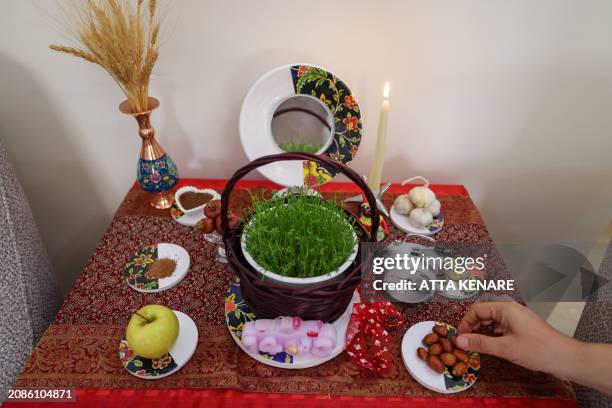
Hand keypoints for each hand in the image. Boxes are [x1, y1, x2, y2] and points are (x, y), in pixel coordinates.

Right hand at [456, 302, 578, 375]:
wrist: (565, 357)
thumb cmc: (537, 350)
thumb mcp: (505, 348)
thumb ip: (481, 343)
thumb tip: (459, 340)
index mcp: (506, 309)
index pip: (477, 309)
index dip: (465, 322)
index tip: (459, 337)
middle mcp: (511, 309)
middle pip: (484, 311)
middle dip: (472, 324)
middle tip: (465, 340)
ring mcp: (518, 316)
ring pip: (493, 317)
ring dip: (482, 327)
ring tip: (476, 342)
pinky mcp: (522, 325)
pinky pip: (502, 323)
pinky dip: (493, 331)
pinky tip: (492, 342)